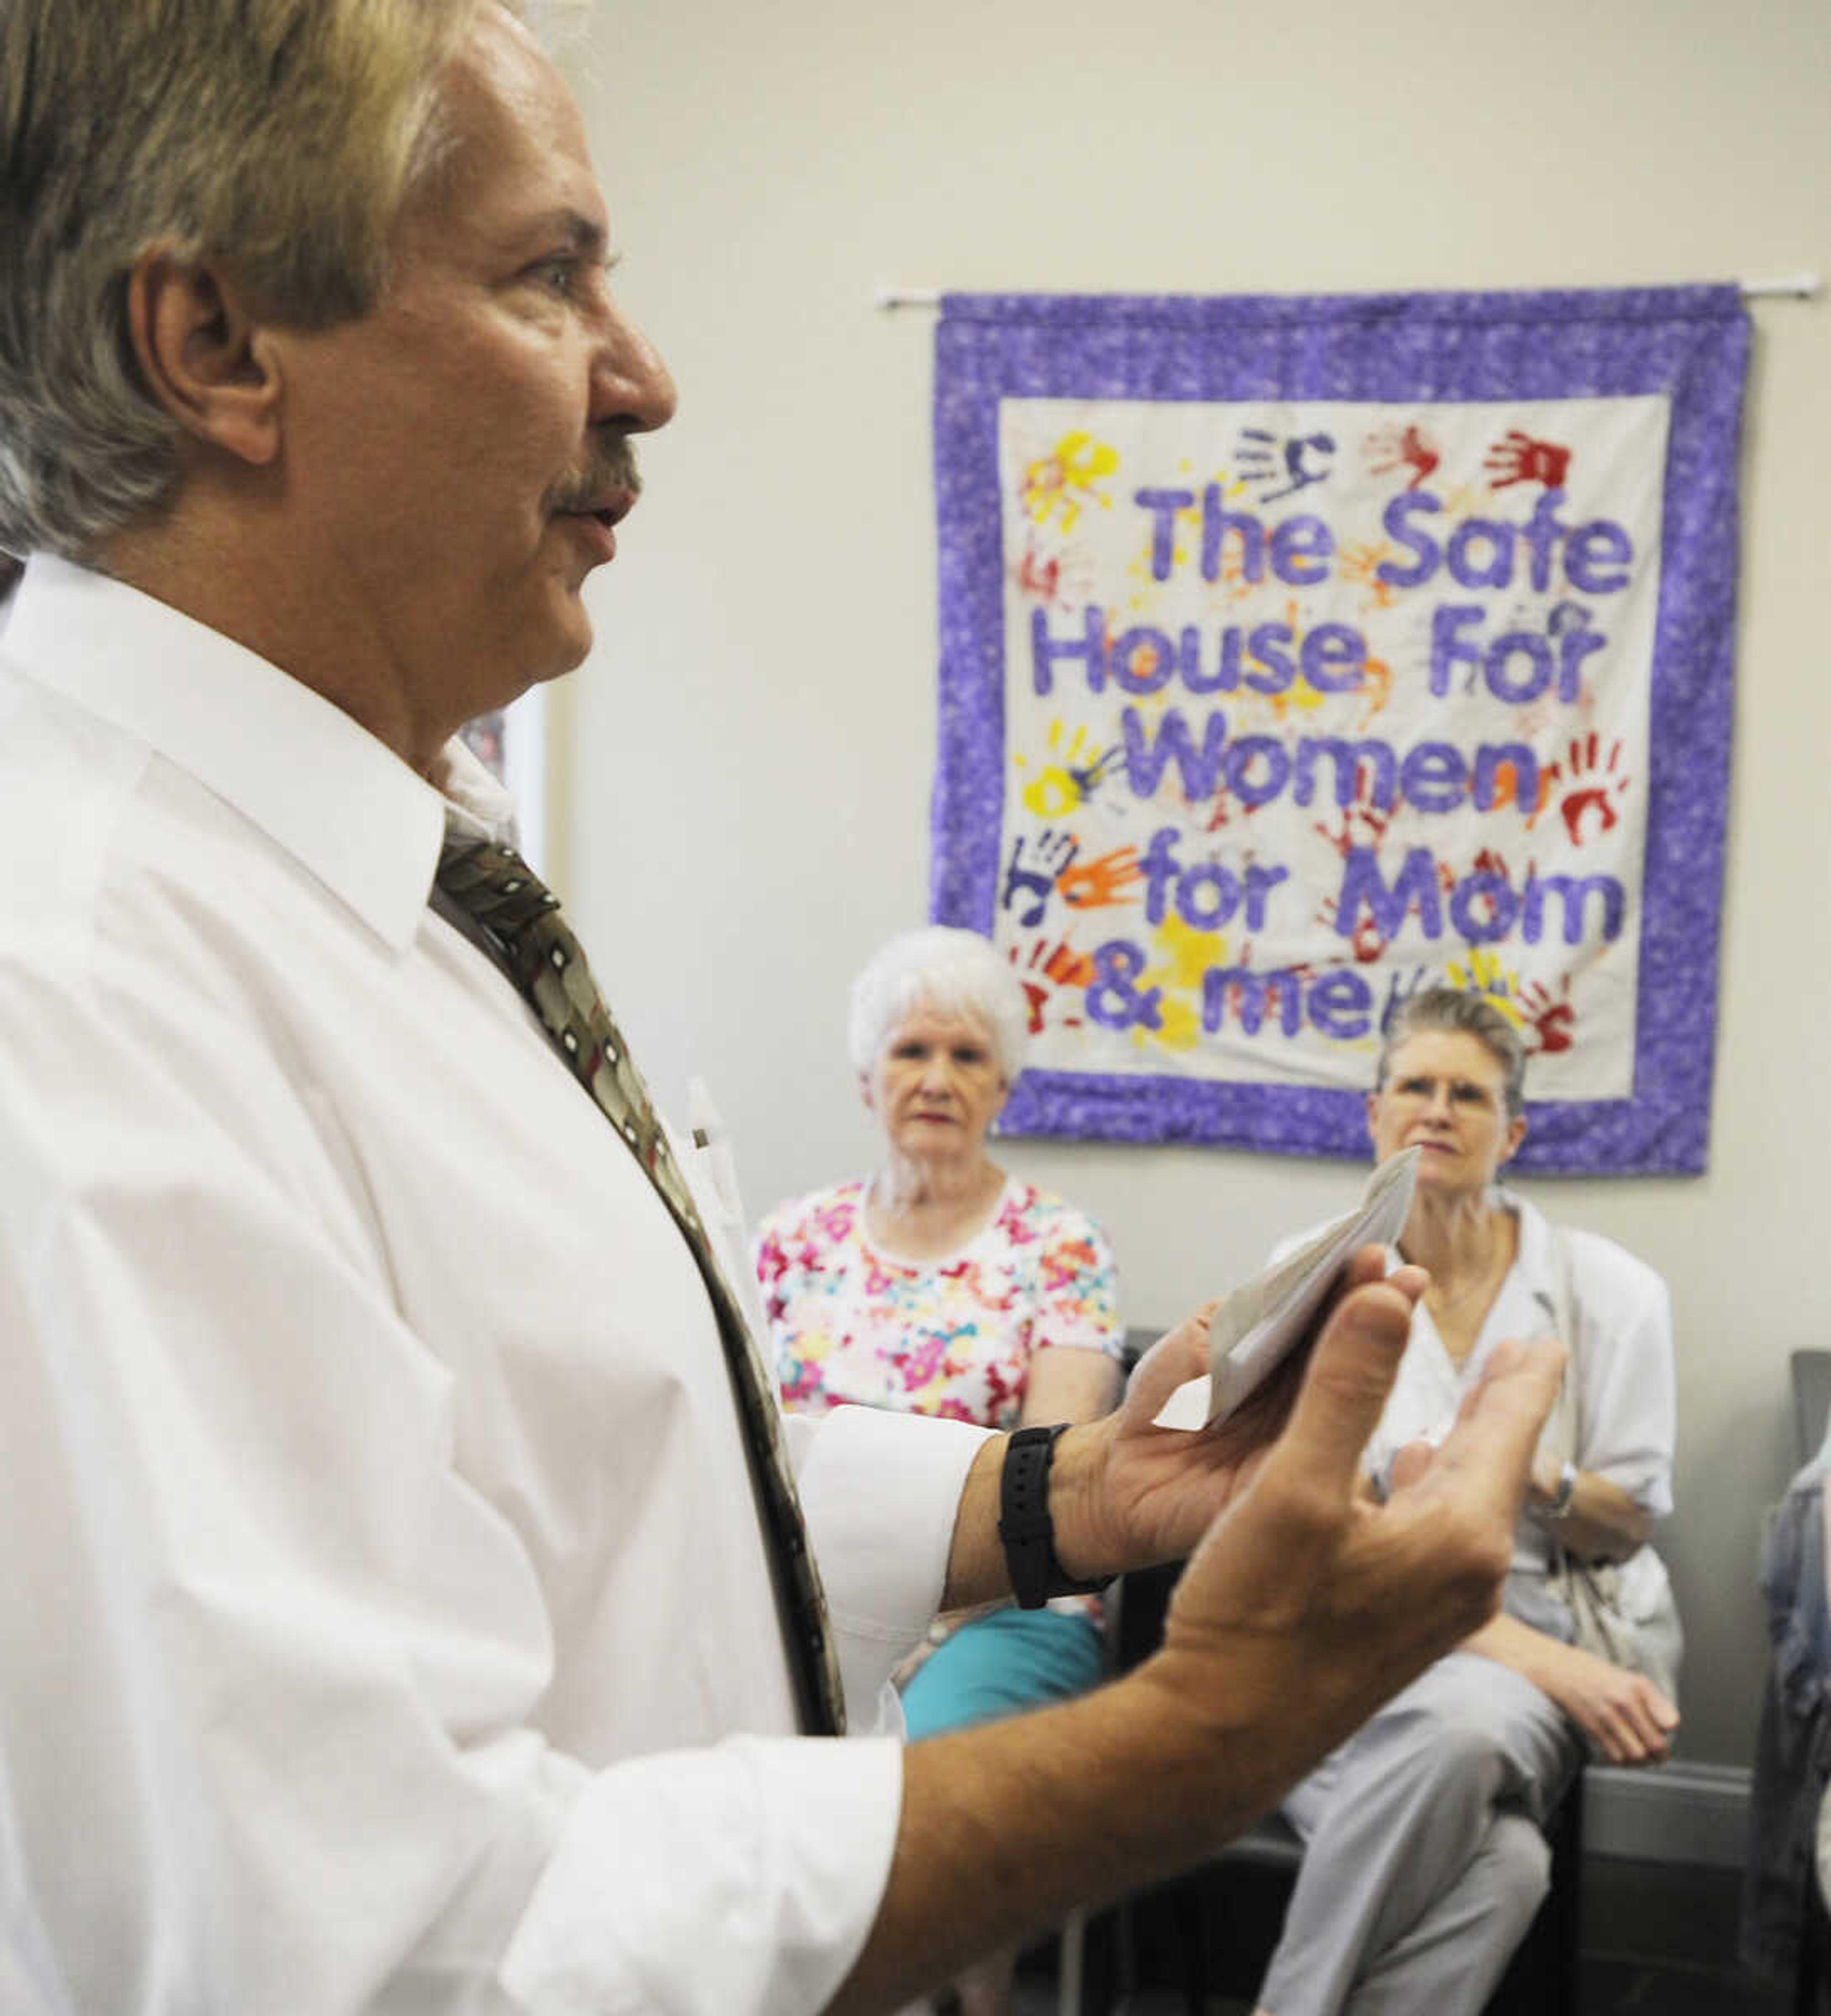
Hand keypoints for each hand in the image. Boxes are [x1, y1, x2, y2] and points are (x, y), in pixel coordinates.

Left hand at [1051, 1246, 1403, 1580]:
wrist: (1126, 1475)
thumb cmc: (1162, 1403)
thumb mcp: (1199, 1342)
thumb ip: (1249, 1312)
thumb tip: (1300, 1276)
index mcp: (1288, 1354)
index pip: (1328, 1312)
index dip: (1351, 1284)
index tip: (1373, 1252)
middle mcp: (1310, 1392)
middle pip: (1352, 1346)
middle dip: (1378, 1309)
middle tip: (1400, 1277)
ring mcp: (1311, 1436)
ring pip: (1354, 1390)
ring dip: (1377, 1352)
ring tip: (1392, 1308)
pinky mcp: (1299, 1483)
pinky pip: (1326, 1448)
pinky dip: (1346, 1415)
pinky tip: (1362, 1380)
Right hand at [1132, 1286, 1564, 1798]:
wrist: (1223, 1734)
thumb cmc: (1256, 1620)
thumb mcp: (1295, 1485)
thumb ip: (1344, 1387)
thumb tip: (1383, 1298)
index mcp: (1458, 1535)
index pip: (1507, 1430)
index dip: (1523, 1376)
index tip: (1545, 1340)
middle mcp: (1464, 1575)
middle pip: (1493, 1464)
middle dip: (1502, 1404)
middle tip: (1520, 1358)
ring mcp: (1436, 1608)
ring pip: (1464, 1500)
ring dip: (1464, 1444)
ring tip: (1470, 1407)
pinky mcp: (1401, 1625)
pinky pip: (1437, 1535)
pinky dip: (1429, 1487)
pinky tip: (1402, 1477)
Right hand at [1540, 1640, 1677, 1763]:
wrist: (1562, 1670)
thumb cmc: (1601, 1676)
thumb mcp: (1633, 1679)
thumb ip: (1655, 1701)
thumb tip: (1671, 1727)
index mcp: (1638, 1687)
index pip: (1670, 1722)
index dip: (1668, 1729)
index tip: (1663, 1729)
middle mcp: (1624, 1701)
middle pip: (1655, 1744)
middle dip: (1660, 1754)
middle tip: (1658, 1754)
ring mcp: (1607, 1716)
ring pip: (1637, 1755)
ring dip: (1643, 1761)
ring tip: (1642, 1756)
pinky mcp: (1593, 1728)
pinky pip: (1617, 1756)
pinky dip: (1624, 1761)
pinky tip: (1623, 1753)